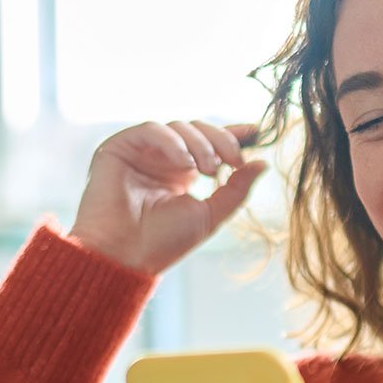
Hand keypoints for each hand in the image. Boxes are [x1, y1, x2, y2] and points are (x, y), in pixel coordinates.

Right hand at [69, 120, 267, 273]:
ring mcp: (141, 152)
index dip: (233, 134)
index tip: (257, 131)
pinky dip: (172, 142)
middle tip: (233, 161)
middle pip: (197, 129)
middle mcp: (162, 158)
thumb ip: (236, 189)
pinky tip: (185, 164)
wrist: (125, 256)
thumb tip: (263, 163)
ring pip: (178, 127)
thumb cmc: (163, 242)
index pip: (210, 143)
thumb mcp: (210, 214)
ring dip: (200, 144)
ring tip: (208, 170)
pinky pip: (151, 129)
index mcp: (182, 172)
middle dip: (221, 140)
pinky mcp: (119, 147)